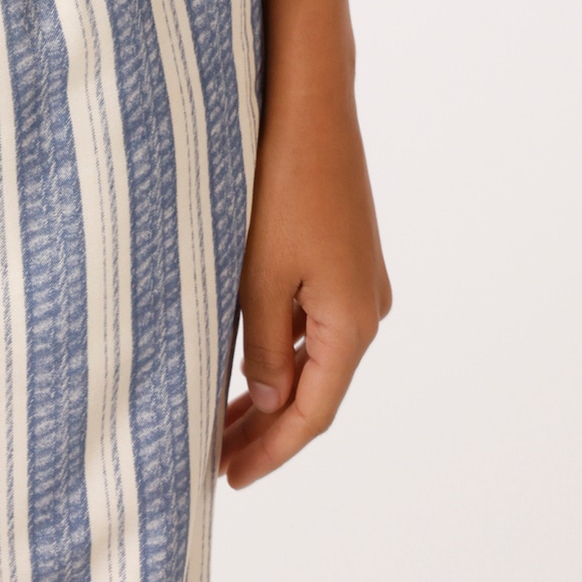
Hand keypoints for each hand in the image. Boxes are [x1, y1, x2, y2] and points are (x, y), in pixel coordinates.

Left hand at [221, 75, 391, 487]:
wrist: (309, 100)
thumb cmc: (281, 184)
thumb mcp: (261, 278)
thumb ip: (267, 350)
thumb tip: (273, 402)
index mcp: (354, 324)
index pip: (312, 415)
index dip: (271, 453)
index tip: (228, 480)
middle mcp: (367, 307)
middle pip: (315, 391)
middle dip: (266, 430)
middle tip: (214, 460)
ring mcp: (358, 277)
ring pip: (313, 355)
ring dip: (270, 390)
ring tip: (222, 421)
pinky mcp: (344, 250)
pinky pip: (313, 319)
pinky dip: (279, 347)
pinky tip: (245, 358)